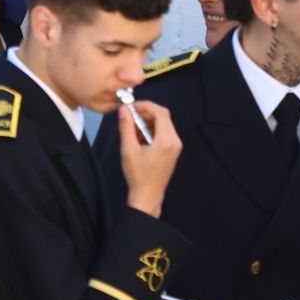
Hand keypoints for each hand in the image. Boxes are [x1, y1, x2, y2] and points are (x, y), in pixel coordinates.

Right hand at [118, 100, 181, 218]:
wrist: (148, 194)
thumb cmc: (137, 174)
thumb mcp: (128, 150)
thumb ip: (126, 128)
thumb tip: (124, 110)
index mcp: (166, 140)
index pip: (161, 113)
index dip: (146, 105)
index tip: (131, 106)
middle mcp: (175, 141)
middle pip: (163, 117)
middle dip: (146, 113)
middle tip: (129, 115)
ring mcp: (175, 146)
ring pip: (163, 124)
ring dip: (148, 121)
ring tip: (131, 128)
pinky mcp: (173, 150)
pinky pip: (164, 133)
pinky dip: (151, 130)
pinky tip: (139, 137)